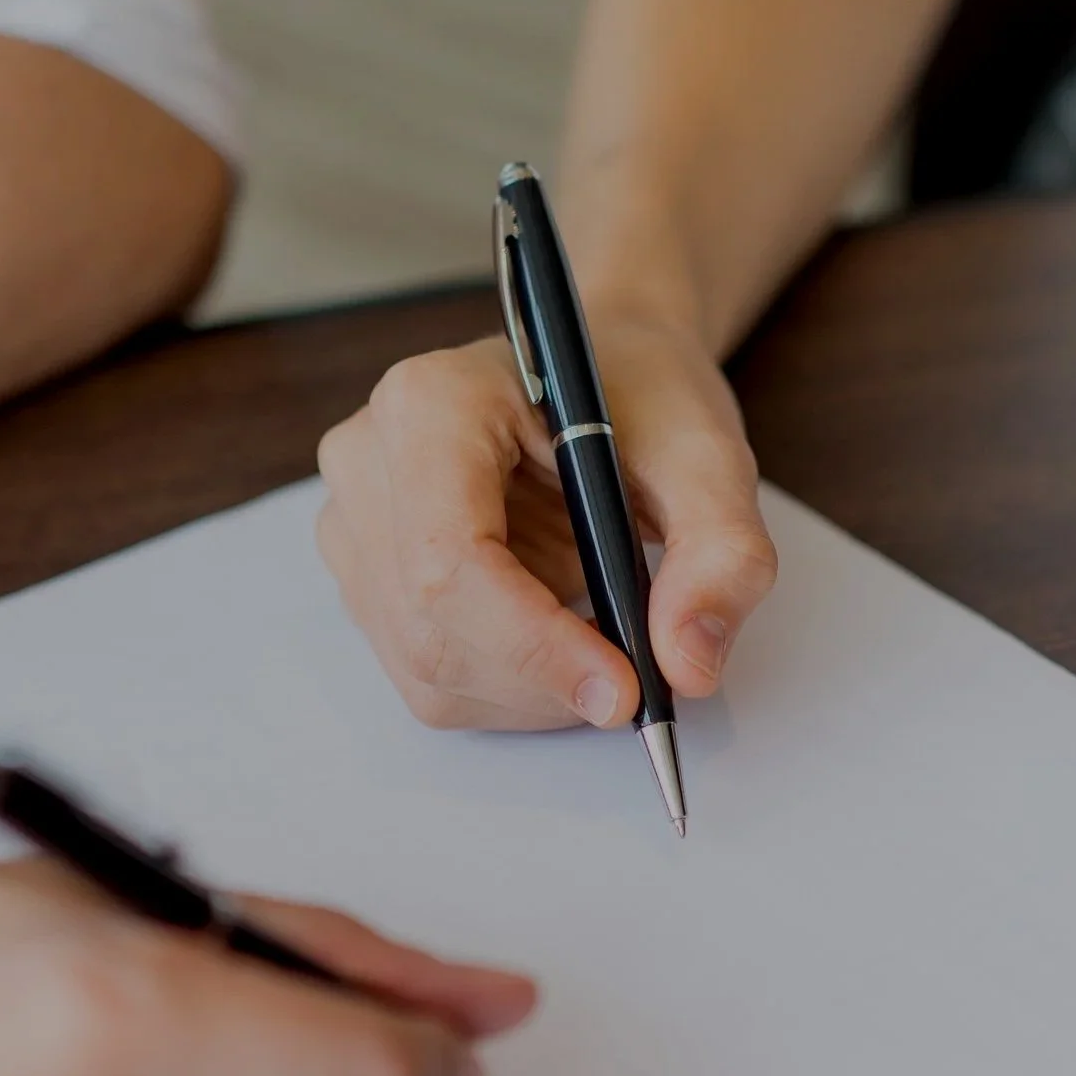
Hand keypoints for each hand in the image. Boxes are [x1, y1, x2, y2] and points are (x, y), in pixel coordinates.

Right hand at [316, 330, 778, 729]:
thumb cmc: (644, 402)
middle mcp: (369, 460)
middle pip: (432, 629)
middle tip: (636, 681)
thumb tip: (688, 665)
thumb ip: (720, 554)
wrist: (610, 383)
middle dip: (544, 682)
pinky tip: (561, 639)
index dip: (532, 644)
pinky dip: (511, 688)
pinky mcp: (366, 577)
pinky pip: (426, 676)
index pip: (451, 558)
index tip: (622, 690)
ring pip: (426, 669)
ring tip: (603, 637)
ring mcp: (354, 523)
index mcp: (432, 402)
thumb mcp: (710, 459)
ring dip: (532, 693)